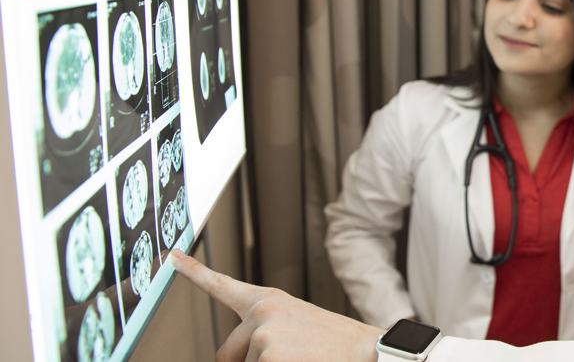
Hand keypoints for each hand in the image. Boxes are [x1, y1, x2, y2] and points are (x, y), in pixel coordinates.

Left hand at [170, 250, 384, 361]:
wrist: (368, 352)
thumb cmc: (335, 344)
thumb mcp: (297, 326)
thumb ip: (264, 331)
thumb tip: (233, 353)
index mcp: (268, 301)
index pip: (222, 285)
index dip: (191, 271)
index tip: (170, 257)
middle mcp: (262, 313)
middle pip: (227, 353)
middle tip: (287, 357)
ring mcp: (263, 335)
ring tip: (302, 359)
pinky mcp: (268, 356)